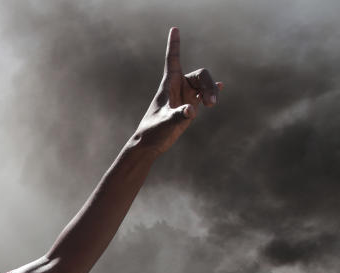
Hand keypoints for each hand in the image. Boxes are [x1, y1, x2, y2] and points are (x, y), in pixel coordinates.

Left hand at [133, 28, 221, 154]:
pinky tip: (220, 87)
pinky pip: (204, 94)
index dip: (174, 44)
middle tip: (210, 104)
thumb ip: (177, 116)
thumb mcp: (165, 123)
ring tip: (211, 106)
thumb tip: (191, 111)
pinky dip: (212, 91)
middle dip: (208, 85)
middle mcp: (178, 87)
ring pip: (205, 85)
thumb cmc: (153, 132)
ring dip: (211, 93)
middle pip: (200, 75)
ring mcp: (185, 96)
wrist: (150, 144)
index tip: (174, 29)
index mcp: (168, 84)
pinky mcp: (190, 106)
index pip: (173, 59)